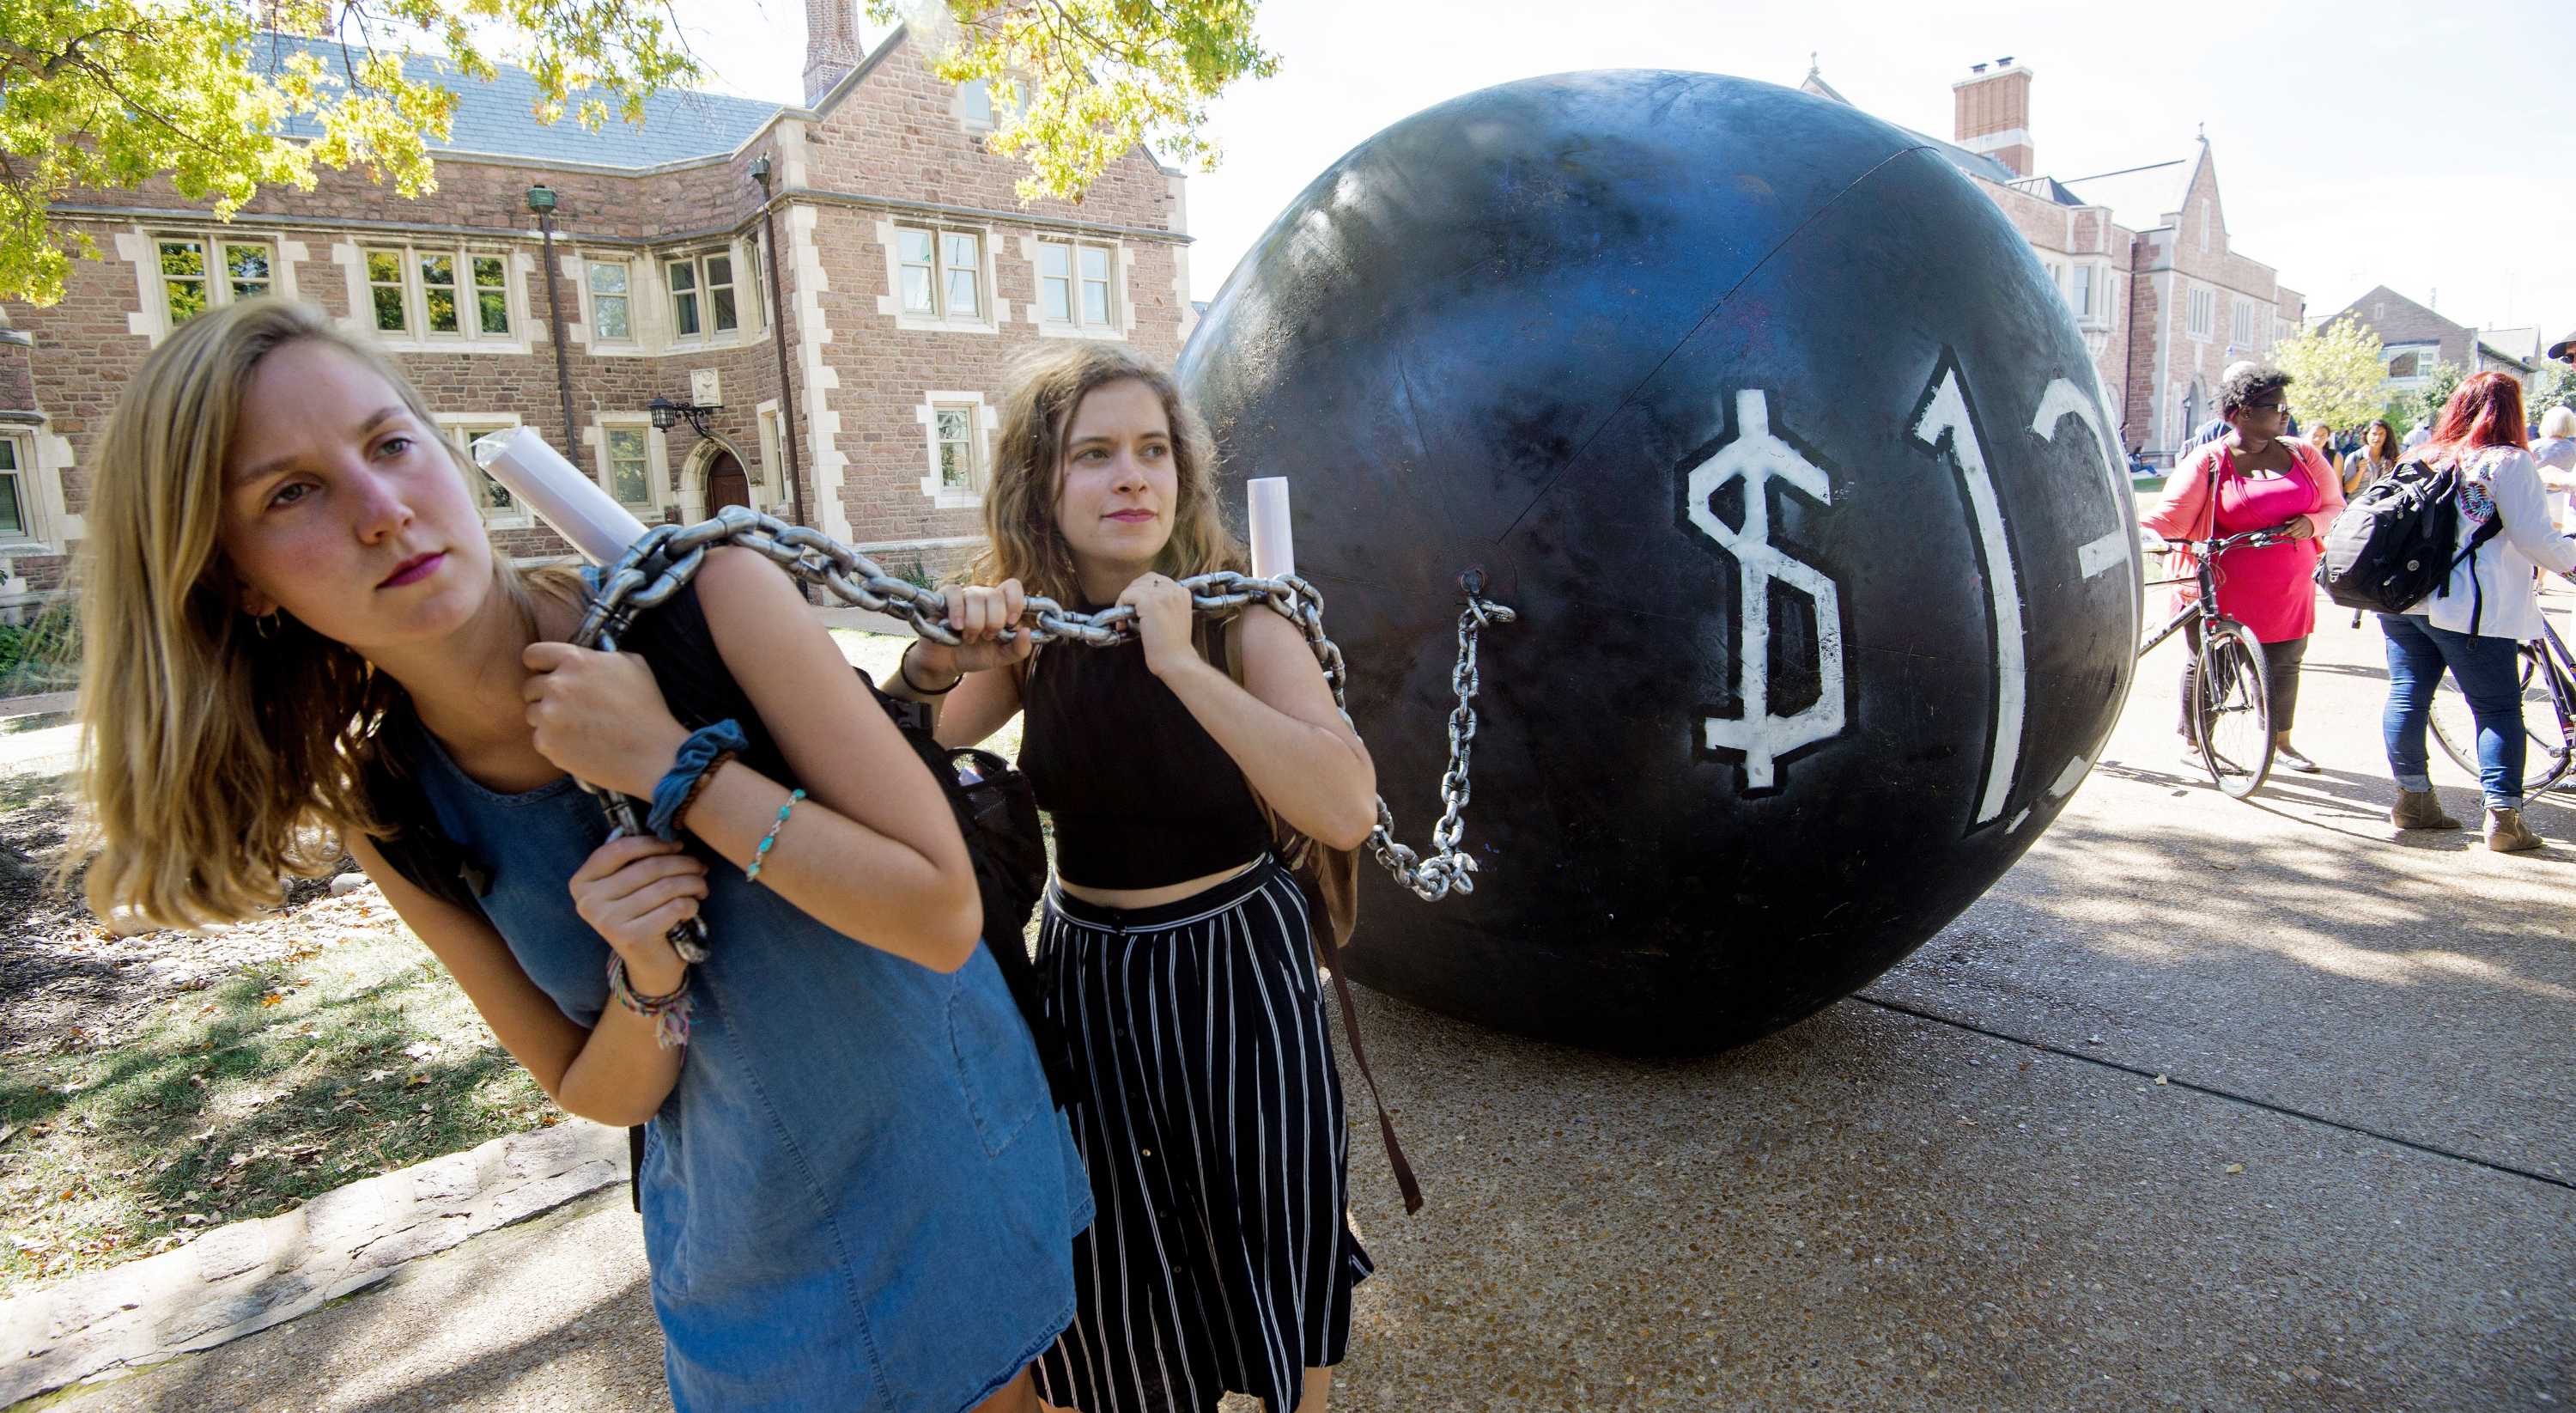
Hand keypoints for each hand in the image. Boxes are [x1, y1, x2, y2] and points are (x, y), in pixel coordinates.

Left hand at [522, 642, 689, 798]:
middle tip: (570, 708)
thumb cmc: (647, 710)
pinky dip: (554, 743)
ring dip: (548, 720)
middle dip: (545, 696)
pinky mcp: (547, 744)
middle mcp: (557, 685)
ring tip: (577, 728)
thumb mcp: (634, 665)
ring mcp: (549, 716)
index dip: (540, 665)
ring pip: (532, 714)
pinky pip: (539, 739)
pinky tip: (579, 744)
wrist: (654, 754)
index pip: (533, 655)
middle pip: (529, 687)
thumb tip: (591, 656)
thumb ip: (602, 656)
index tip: (547, 674)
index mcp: (576, 660)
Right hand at [569, 833, 703, 992]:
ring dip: (692, 882)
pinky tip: (691, 907)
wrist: (647, 964)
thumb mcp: (629, 885)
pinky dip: (690, 904)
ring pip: (664, 887)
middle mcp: (588, 902)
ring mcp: (606, 921)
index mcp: (582, 882)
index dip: (654, 842)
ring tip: (701, 885)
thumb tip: (670, 832)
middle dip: (682, 863)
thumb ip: (637, 860)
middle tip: (700, 866)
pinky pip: (673, 907)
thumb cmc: (641, 915)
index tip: (677, 845)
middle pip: (647, 867)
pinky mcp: (630, 938)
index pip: (620, 849)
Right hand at [915, 579, 1034, 679]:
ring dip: (974, 623)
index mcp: (999, 605)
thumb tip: (1027, 631)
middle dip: (993, 622)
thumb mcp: (1001, 657)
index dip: (1015, 603)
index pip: (1012, 586)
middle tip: (986, 636)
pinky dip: (957, 612)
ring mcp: (963, 595)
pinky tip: (957, 627)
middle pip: (995, 596)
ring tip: (969, 638)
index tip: (1011, 624)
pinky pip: (954, 593)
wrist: (946, 664)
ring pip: (976, 598)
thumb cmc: (974, 655)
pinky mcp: (943, 597)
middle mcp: (982, 596)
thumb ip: (1019, 648)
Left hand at [1118, 572, 1197, 677]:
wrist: (1176, 661)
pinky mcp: (1149, 602)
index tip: (1136, 609)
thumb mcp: (1174, 618)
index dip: (1143, 592)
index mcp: (1183, 592)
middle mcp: (1175, 590)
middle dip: (1133, 594)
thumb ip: (1164, 604)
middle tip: (1127, 613)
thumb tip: (1140, 599)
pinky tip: (1123, 624)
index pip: (1157, 580)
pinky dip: (1120, 607)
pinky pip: (1127, 595)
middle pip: (1144, 580)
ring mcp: (1162, 595)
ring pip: (1134, 587)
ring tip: (1125, 621)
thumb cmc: (1172, 646)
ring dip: (1125, 602)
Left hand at [2281, 518, 2313, 540]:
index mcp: (2300, 523)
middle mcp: (2303, 528)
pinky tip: (2295, 534)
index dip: (2285, 531)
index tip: (2281, 534)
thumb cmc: (2305, 519)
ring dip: (2291, 536)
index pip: (2291, 528)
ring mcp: (2306, 532)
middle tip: (2285, 533)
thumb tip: (2285, 523)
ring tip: (2290, 533)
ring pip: (2296, 537)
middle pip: (2293, 533)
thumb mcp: (2299, 517)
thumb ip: (2292, 521)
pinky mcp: (2307, 536)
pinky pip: (2299, 538)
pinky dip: (2296, 537)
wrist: (2315, 522)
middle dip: (2288, 534)